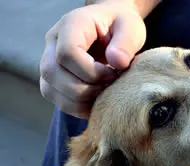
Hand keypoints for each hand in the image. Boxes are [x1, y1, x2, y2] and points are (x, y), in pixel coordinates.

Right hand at [39, 1, 146, 118]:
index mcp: (72, 24)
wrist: (111, 27)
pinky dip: (77, 107)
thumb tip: (116, 62)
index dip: (92, 72)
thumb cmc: (121, 27)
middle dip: (85, 89)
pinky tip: (97, 101)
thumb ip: (126, 42)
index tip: (113, 73)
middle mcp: (53, 41)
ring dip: (80, 101)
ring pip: (50, 90)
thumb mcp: (131, 28)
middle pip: (53, 73)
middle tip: (110, 86)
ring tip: (104, 94)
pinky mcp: (52, 79)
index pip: (67, 53)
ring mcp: (49, 61)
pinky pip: (56, 100)